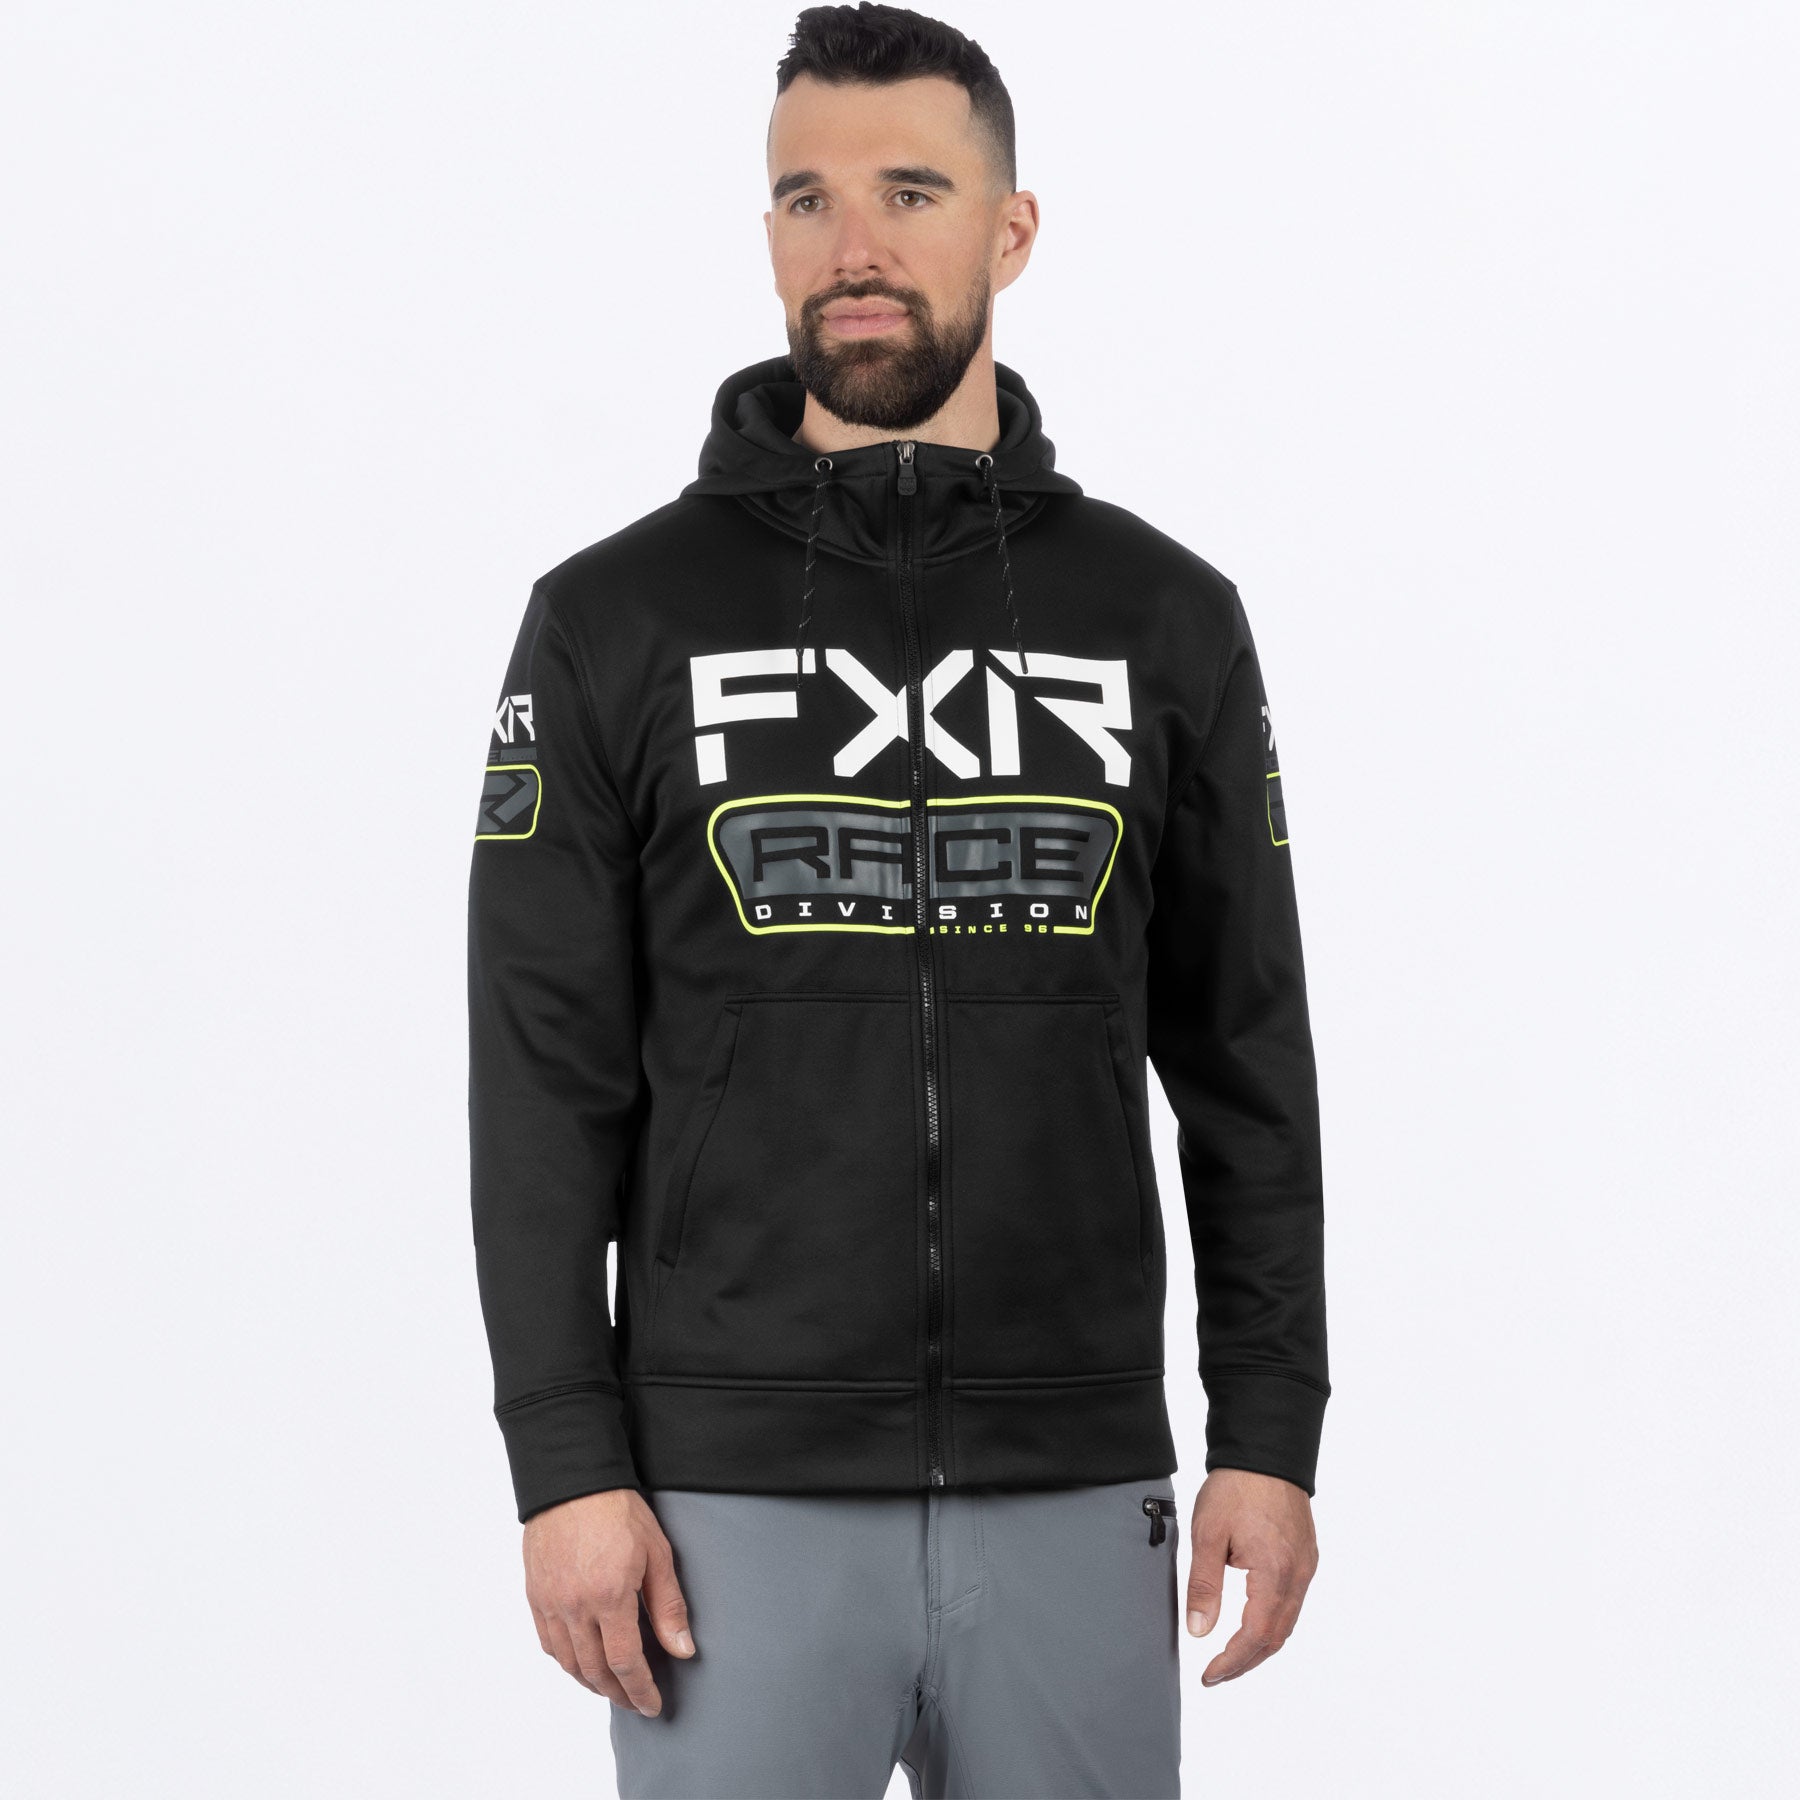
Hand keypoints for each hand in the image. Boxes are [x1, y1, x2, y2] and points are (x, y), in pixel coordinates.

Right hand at [522, 1488, 695, 1714]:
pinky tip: (581, 1663)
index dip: (640, 1690)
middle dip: (618, 1693)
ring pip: (569, 1663)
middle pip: (595, 1670)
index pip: (626, 1663)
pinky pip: (548, 1643)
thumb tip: (682, 1650)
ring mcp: (551, 1603)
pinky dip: (566, 1662)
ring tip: (611, 1688)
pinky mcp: (535, 1596)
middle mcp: (575, 1607)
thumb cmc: (618, 1511)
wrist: (572, 1482)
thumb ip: (668, 1606)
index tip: (652, 1705)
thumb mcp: (656, 1553)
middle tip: (634, 1702)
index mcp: (610, 1597)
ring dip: (591, 1683)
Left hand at [1185, 1467, 1317, 1685]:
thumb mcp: (1208, 1534)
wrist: (1266, 1451)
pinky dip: (1272, 1621)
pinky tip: (1251, 1622)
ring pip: (1287, 1622)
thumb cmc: (1236, 1487)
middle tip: (1216, 1674)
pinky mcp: (1305, 1556)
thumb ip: (1204, 1585)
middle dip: (1246, 1661)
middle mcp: (1298, 1575)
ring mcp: (1305, 1566)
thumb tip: (1199, 1631)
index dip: (1232, 1661)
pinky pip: (1292, 1602)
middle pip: (1276, 1636)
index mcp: (1275, 1573)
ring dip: (1260, 1644)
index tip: (1209, 1675)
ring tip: (1230, 1656)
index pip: (1256, 1635)